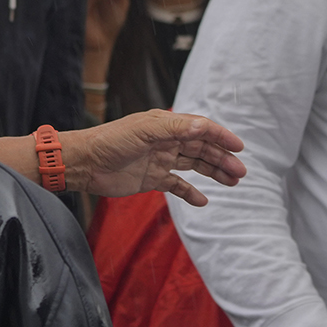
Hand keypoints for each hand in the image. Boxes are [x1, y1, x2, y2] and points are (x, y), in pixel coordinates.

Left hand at [62, 110, 245, 204]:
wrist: (85, 163)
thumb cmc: (111, 141)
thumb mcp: (145, 130)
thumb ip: (175, 128)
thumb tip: (204, 127)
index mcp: (165, 125)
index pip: (200, 129)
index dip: (221, 136)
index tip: (239, 147)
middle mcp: (165, 141)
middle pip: (201, 149)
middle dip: (222, 158)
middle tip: (241, 172)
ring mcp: (159, 160)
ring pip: (193, 165)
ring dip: (213, 172)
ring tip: (233, 182)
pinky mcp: (151, 178)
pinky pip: (176, 185)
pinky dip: (190, 192)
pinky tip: (203, 201)